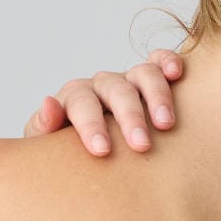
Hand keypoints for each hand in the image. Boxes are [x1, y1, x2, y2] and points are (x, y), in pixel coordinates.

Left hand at [23, 49, 183, 155]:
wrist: (92, 157)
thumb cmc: (73, 157)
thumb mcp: (49, 148)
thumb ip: (43, 127)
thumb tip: (50, 103)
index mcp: (75, 100)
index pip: (82, 105)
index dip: (91, 125)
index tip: (102, 150)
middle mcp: (102, 86)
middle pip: (116, 90)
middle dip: (129, 116)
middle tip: (141, 145)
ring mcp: (129, 82)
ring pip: (143, 75)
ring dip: (156, 96)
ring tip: (166, 124)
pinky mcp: (152, 81)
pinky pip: (160, 62)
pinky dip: (168, 62)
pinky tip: (176, 73)